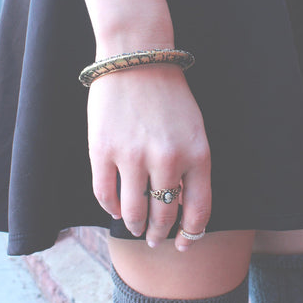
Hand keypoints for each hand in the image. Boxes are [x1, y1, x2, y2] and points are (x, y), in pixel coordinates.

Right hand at [88, 63, 211, 249]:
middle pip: (165, 214)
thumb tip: (178, 210)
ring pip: (134, 211)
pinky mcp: (103, 150)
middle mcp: (168, 159)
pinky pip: (105, 194)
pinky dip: (111, 208)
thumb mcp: (194, 131)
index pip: (199, 211)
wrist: (137, 58)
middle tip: (155, 239)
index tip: (183, 244)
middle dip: (160, 233)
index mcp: (198, 154)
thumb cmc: (169, 96)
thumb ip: (192, 168)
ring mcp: (133, 156)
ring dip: (136, 226)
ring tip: (136, 229)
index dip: (191, 235)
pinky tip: (116, 209)